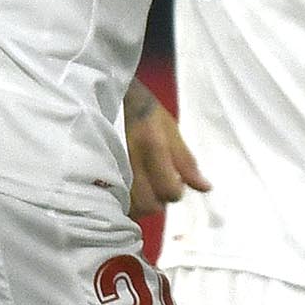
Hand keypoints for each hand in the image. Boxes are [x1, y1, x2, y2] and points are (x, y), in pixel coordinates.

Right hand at [123, 80, 209, 215]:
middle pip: (148, 204)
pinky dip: (123, 201)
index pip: (169, 190)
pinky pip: (112, 200)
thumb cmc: (146, 114)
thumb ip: (187, 162)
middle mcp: (130, 159)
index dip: (176, 191)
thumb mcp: (171, 130)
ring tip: (143, 188)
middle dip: (157, 201)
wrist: (113, 99)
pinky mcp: (98, 171)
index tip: (174, 182)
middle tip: (158, 187)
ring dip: (140, 203)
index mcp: (153, 146)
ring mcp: (110, 166)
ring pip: (129, 205)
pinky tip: (127, 190)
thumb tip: (206, 188)